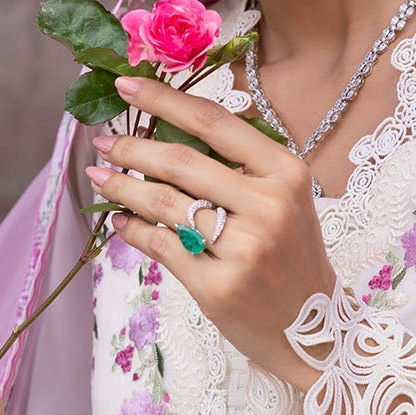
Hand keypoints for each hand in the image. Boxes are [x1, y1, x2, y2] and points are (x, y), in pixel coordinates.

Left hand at [85, 74, 337, 390]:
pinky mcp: (218, 287)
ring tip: (101, 178)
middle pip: (181, 161)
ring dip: (123, 187)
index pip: (214, 122)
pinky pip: (161, 246)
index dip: (164, 98)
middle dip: (132, 146)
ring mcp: (243, 249)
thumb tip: (168, 127)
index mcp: (287, 173)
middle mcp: (268, 207)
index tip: (127, 83)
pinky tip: (120, 222)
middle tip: (103, 141)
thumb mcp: (285, 202)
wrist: (314, 331)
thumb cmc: (291, 259)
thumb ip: (240, 167)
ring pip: (164, 204)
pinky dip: (133, 231)